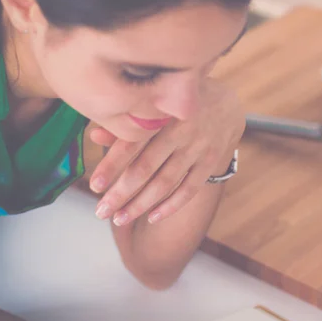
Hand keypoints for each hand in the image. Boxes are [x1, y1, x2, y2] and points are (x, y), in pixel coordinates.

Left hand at [90, 79, 244, 226]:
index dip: (112, 165)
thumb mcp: (156, 101)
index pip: (132, 143)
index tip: (94, 185)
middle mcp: (181, 131)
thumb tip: (94, 136)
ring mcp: (198, 148)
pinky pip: (189, 189)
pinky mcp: (210, 162)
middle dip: (121, 193)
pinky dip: (171, 205)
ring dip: (141, 204)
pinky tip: (152, 217)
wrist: (227, 104)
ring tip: (120, 218)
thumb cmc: (179, 102)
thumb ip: (128, 120)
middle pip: (146, 168)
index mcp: (162, 112)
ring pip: (166, 183)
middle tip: (101, 211)